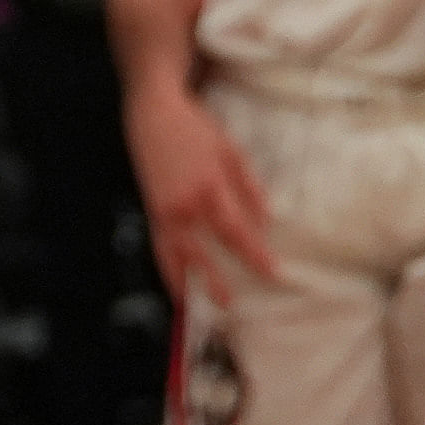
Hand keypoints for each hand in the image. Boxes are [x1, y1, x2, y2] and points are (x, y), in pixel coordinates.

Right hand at [125, 84, 278, 298]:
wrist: (153, 115)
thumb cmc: (196, 130)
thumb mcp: (231, 151)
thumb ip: (249, 186)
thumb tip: (267, 219)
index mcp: (209, 188)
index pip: (234, 230)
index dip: (253, 254)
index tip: (272, 273)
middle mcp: (184, 205)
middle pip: (203, 252)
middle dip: (218, 280)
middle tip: (233, 306)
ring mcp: (164, 212)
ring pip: (176, 257)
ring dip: (188, 285)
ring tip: (201, 309)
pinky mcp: (151, 214)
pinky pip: (159, 250)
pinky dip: (168, 273)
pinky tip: (178, 290)